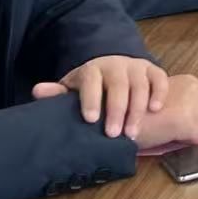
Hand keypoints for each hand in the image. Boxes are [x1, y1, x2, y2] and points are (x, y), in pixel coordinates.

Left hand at [31, 55, 167, 139]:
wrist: (115, 68)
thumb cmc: (91, 87)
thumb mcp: (73, 88)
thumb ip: (58, 93)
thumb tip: (37, 91)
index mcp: (93, 69)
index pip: (92, 80)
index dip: (91, 99)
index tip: (91, 119)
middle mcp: (116, 64)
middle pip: (119, 85)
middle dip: (117, 110)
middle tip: (113, 134)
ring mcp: (136, 66)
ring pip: (140, 84)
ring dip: (137, 109)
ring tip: (132, 133)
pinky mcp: (153, 70)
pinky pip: (159, 79)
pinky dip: (159, 93)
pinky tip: (155, 109)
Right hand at [132, 75, 197, 151]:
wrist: (117, 121)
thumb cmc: (140, 114)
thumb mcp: (168, 99)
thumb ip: (186, 101)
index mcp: (188, 80)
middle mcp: (192, 86)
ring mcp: (189, 101)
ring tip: (190, 138)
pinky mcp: (183, 118)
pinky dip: (193, 141)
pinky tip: (178, 139)